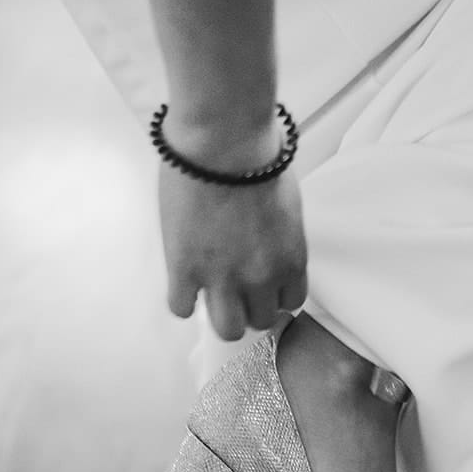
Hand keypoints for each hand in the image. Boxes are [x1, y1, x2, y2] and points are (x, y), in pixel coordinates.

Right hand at [156, 122, 308, 340]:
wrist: (222, 142)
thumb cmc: (257, 157)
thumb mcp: (286, 205)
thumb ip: (279, 239)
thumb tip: (265, 245)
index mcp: (291, 260)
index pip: (290, 303)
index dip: (273, 295)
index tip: (262, 285)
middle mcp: (262, 278)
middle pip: (260, 321)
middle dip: (248, 306)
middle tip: (234, 287)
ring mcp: (222, 279)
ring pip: (227, 329)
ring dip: (220, 313)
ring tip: (209, 292)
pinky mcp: (185, 271)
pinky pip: (182, 308)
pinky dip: (182, 298)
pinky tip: (182, 279)